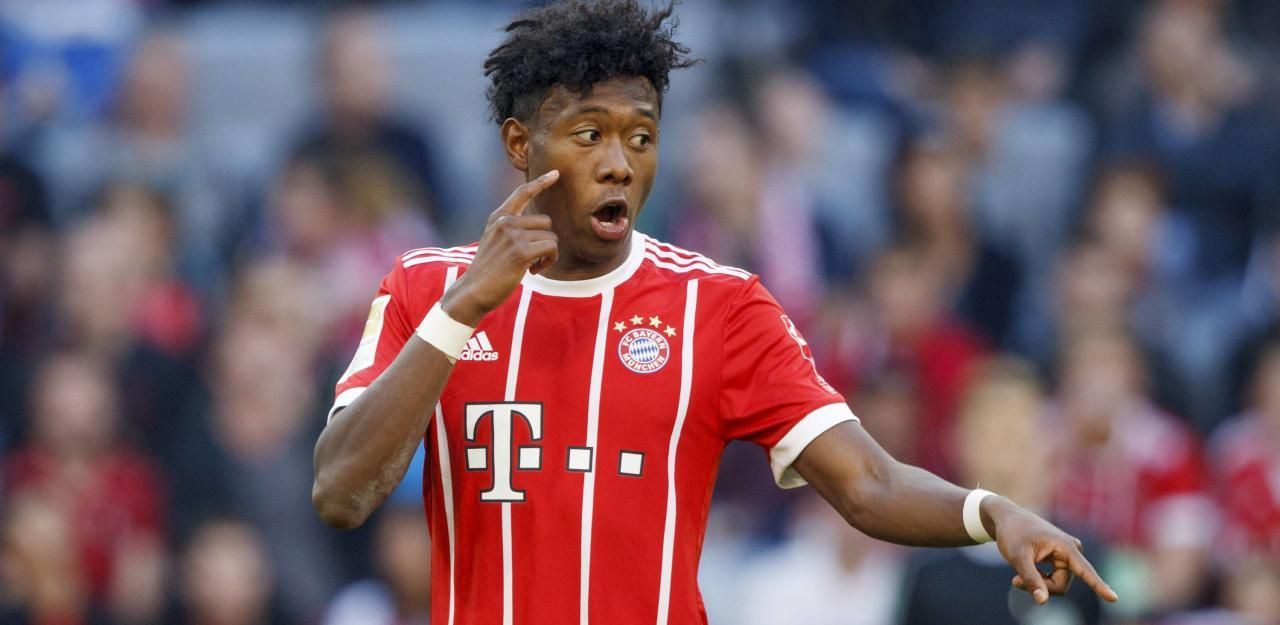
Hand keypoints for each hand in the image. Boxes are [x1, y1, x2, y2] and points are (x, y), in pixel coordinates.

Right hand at [440, 170, 560, 325]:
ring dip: (548, 255)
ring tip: (532, 266)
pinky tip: (535, 271)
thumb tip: (540, 226)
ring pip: (551, 237)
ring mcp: (512, 235)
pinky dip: (549, 261)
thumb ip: (510, 229)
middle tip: (533, 259)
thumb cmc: (488, 271)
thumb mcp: (494, 241)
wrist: (473, 291)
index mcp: (498, 217)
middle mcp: (505, 222)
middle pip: (546, 222)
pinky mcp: (521, 251)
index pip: (522, 193)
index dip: (541, 182)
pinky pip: (551, 248)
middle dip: (546, 241)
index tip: (556, 173)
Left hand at [983, 496, 1118, 604]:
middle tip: (1015, 581)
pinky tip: (1027, 569)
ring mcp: (1067, 555)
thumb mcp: (1017, 557)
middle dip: (1040, 587)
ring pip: (1057, 584)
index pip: (1085, 571)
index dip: (1099, 586)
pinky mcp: (1062, 559)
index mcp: (1065, 546)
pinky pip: (1054, 580)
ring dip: (1038, 584)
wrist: (1006, 518)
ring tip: (1017, 576)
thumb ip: (1030, 578)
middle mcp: (1071, 550)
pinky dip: (1039, 580)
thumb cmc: (1011, 533)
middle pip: (1061, 585)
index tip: (1114, 598)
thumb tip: (1043, 601)